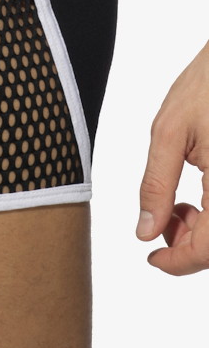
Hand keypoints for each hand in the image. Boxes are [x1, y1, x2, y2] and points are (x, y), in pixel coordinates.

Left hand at [137, 41, 208, 274]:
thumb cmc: (206, 84)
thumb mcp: (169, 131)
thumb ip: (156, 185)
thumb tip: (146, 232)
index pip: (208, 250)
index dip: (178, 263)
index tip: (151, 260)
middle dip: (187, 246)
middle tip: (157, 227)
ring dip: (201, 233)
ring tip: (174, 207)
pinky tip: (195, 199)